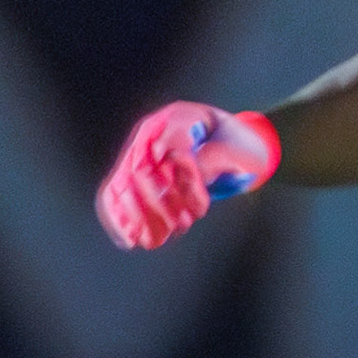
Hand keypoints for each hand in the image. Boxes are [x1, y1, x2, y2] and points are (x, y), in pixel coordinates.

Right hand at [96, 103, 280, 248]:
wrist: (225, 142)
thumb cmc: (235, 144)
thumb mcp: (243, 148)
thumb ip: (223, 157)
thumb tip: (197, 171)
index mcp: (181, 117)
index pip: (173, 149)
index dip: (185, 183)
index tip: (201, 210)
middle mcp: (153, 130)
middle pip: (142, 170)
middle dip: (161, 204)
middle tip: (183, 226)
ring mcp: (137, 149)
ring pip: (125, 185)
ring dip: (141, 216)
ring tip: (160, 239)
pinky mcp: (128, 168)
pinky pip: (113, 193)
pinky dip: (120, 218)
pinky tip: (132, 240)